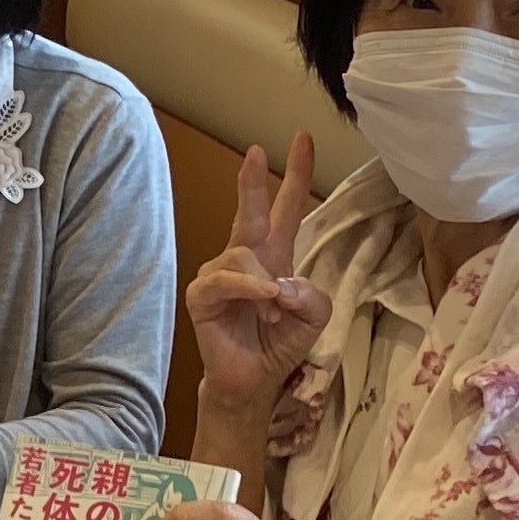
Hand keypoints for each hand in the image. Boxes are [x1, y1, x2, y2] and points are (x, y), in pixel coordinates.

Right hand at [186, 133, 330, 423]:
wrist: (252, 380)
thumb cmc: (280, 342)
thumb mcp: (315, 316)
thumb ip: (312, 294)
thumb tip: (279, 282)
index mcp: (276, 255)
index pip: (286, 208)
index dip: (296, 174)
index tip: (302, 139)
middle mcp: (246, 257)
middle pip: (251, 213)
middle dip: (253, 183)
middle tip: (256, 151)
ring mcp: (220, 274)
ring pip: (246, 254)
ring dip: (266, 281)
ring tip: (273, 312)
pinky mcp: (202, 294)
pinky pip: (226, 278)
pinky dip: (248, 288)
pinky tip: (261, 301)